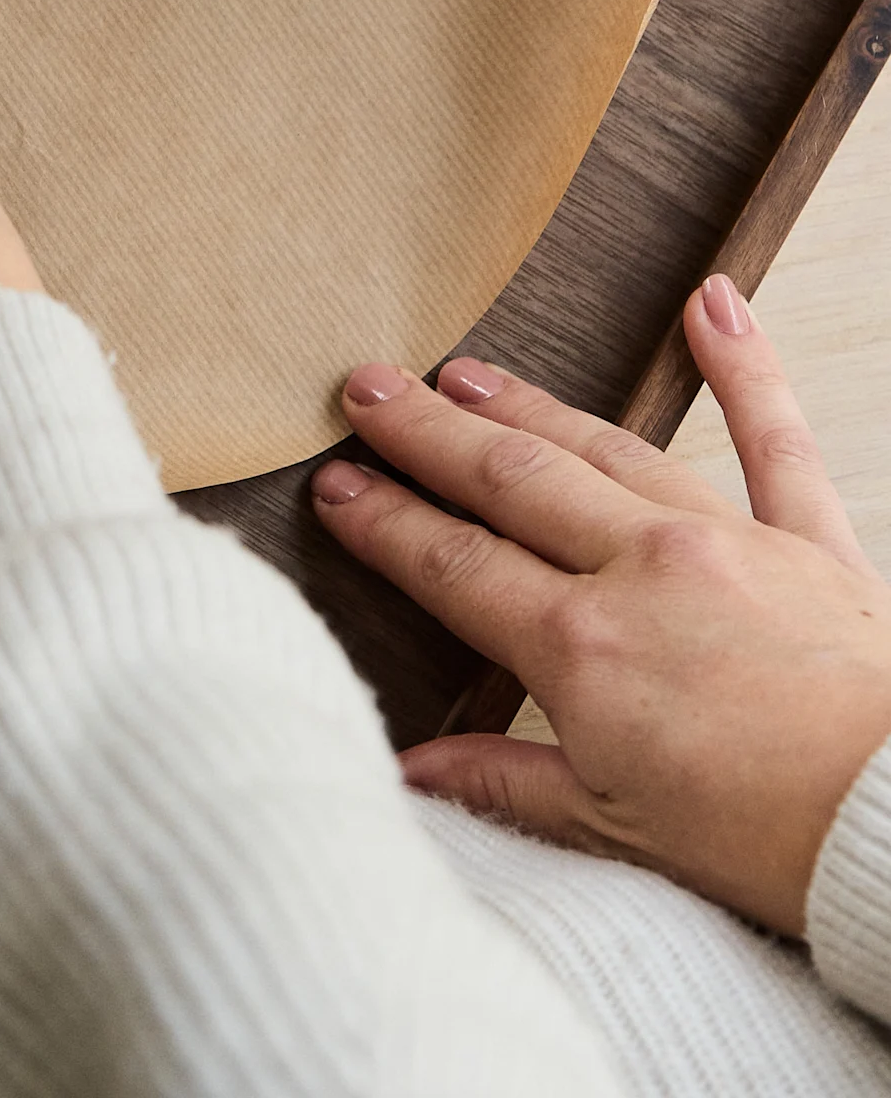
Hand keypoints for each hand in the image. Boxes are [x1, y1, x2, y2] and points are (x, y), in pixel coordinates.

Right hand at [311, 279, 890, 934]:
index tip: (336, 483)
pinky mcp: (811, 542)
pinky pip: (772, 439)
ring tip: (467, 371)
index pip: (454, 566)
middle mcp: (641, 571)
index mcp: (582, 649)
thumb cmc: (768, 843)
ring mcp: (725, 541)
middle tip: (367, 388)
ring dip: (528, 406)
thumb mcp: (614, 833)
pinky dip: (744, 366)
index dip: (386, 522)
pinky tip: (713, 304)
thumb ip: (505, 784)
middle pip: (511, 482)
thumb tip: (411, 769)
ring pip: (606, 447)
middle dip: (428, 433)